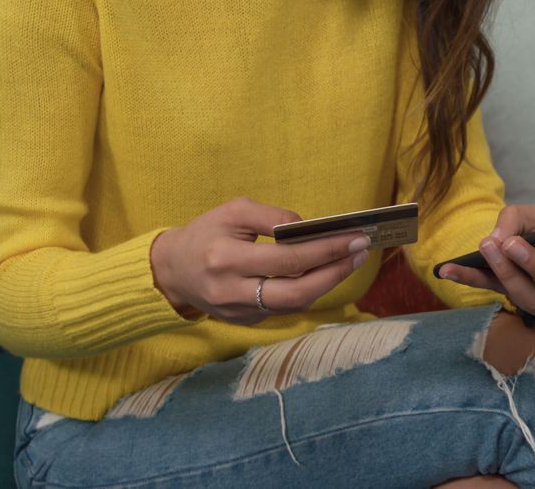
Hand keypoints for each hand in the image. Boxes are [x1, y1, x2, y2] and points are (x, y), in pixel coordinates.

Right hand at [151, 197, 370, 324]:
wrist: (173, 271)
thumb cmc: (207, 234)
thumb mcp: (234, 211)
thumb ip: (272, 217)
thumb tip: (309, 229)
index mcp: (226, 259)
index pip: (289, 258)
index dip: (326, 249)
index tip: (354, 237)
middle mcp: (233, 292)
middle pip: (298, 292)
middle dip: (335, 272)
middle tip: (360, 252)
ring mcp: (240, 313)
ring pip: (296, 305)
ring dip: (327, 283)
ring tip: (348, 261)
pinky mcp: (246, 323)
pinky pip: (285, 309)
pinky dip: (307, 291)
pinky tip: (322, 274)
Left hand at [437, 203, 534, 318]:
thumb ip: (524, 217)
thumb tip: (499, 237)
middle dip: (534, 265)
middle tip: (511, 244)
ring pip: (525, 295)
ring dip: (502, 271)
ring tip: (485, 247)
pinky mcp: (512, 297)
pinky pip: (490, 290)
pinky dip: (467, 279)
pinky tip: (445, 270)